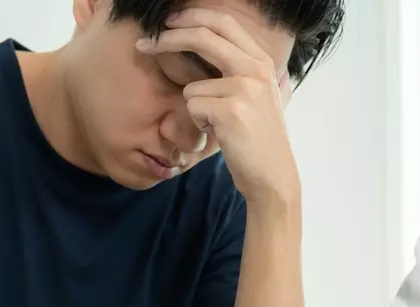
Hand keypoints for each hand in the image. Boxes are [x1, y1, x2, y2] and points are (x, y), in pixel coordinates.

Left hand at [136, 8, 299, 206]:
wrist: (273, 176)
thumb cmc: (259, 140)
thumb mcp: (261, 96)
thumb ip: (243, 69)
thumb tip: (214, 41)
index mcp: (263, 62)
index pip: (224, 22)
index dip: (193, 16)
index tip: (170, 22)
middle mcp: (256, 70)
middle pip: (203, 36)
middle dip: (169, 38)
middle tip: (146, 44)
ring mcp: (244, 89)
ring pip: (192, 86)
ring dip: (195, 108)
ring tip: (218, 125)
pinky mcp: (230, 111)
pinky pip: (192, 107)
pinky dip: (198, 124)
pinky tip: (220, 135)